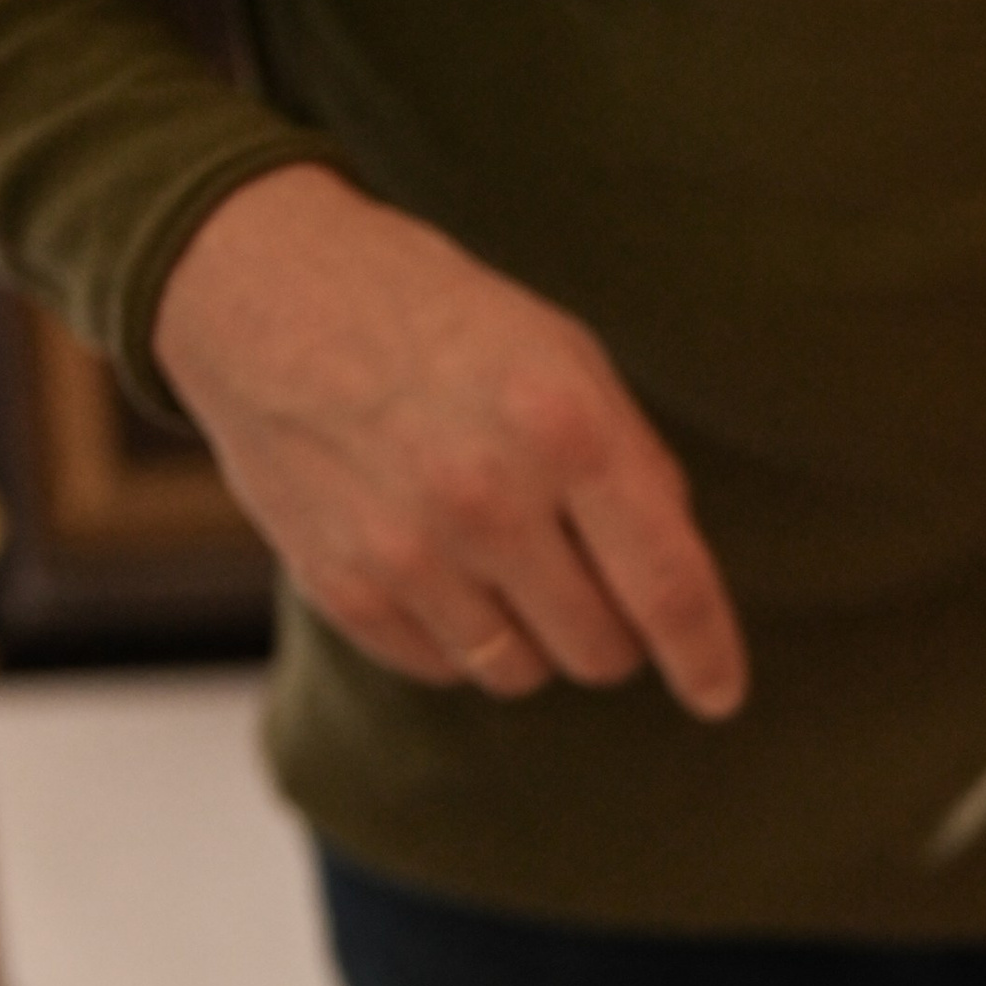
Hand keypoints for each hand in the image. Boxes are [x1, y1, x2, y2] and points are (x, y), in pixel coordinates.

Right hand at [154, 165, 746, 715]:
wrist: (265, 290)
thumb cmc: (436, 319)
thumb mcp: (562, 353)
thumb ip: (633, 466)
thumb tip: (677, 585)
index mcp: (566, 426)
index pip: (668, 586)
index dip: (707, 657)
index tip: (719, 695)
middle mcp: (490, 498)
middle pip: (600, 650)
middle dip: (608, 628)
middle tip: (575, 568)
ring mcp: (410, 550)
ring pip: (522, 671)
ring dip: (529, 634)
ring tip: (495, 552)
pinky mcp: (345, 587)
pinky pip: (442, 668)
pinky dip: (455, 634)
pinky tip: (432, 557)